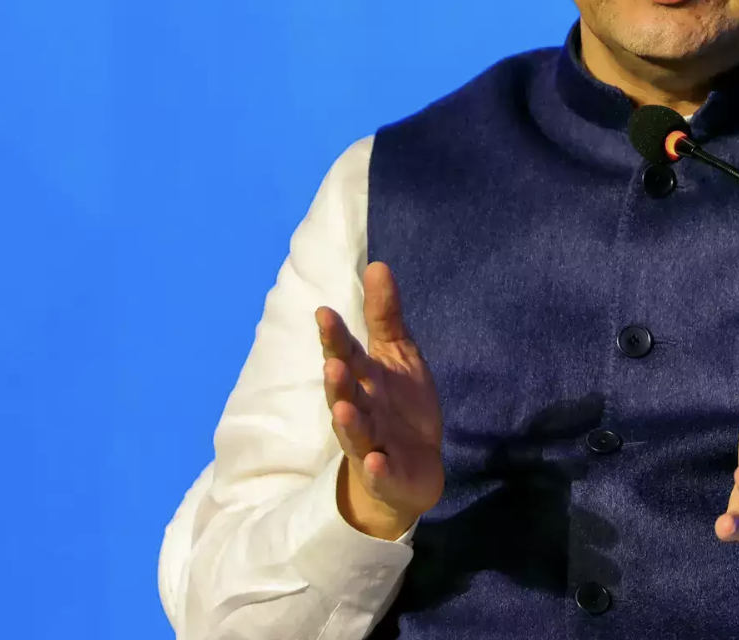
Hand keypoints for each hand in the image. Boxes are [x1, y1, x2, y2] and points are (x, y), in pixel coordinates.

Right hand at [316, 261, 443, 539]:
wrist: (415, 467)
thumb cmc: (400, 405)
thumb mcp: (398, 355)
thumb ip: (384, 315)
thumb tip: (377, 264)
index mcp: (364, 379)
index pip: (346, 354)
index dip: (335, 336)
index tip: (324, 313)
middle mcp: (362, 410)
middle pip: (345, 394)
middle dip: (338, 381)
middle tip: (332, 363)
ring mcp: (372, 443)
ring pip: (356, 433)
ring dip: (349, 423)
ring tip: (343, 410)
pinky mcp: (388, 475)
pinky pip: (380, 473)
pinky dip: (377, 468)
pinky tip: (374, 461)